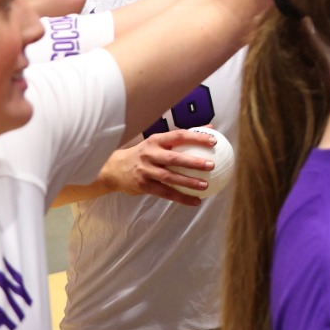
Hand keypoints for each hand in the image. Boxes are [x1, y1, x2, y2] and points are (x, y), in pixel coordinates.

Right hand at [98, 129, 223, 206]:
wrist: (115, 169)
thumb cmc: (143, 154)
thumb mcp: (158, 142)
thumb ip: (181, 137)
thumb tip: (210, 128)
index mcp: (156, 140)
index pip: (178, 136)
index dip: (196, 137)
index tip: (213, 141)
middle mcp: (150, 154)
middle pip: (174, 158)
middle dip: (193, 162)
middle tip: (211, 165)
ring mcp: (146, 171)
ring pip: (170, 178)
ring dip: (188, 182)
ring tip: (205, 185)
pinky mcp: (143, 186)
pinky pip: (165, 193)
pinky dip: (181, 198)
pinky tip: (195, 201)